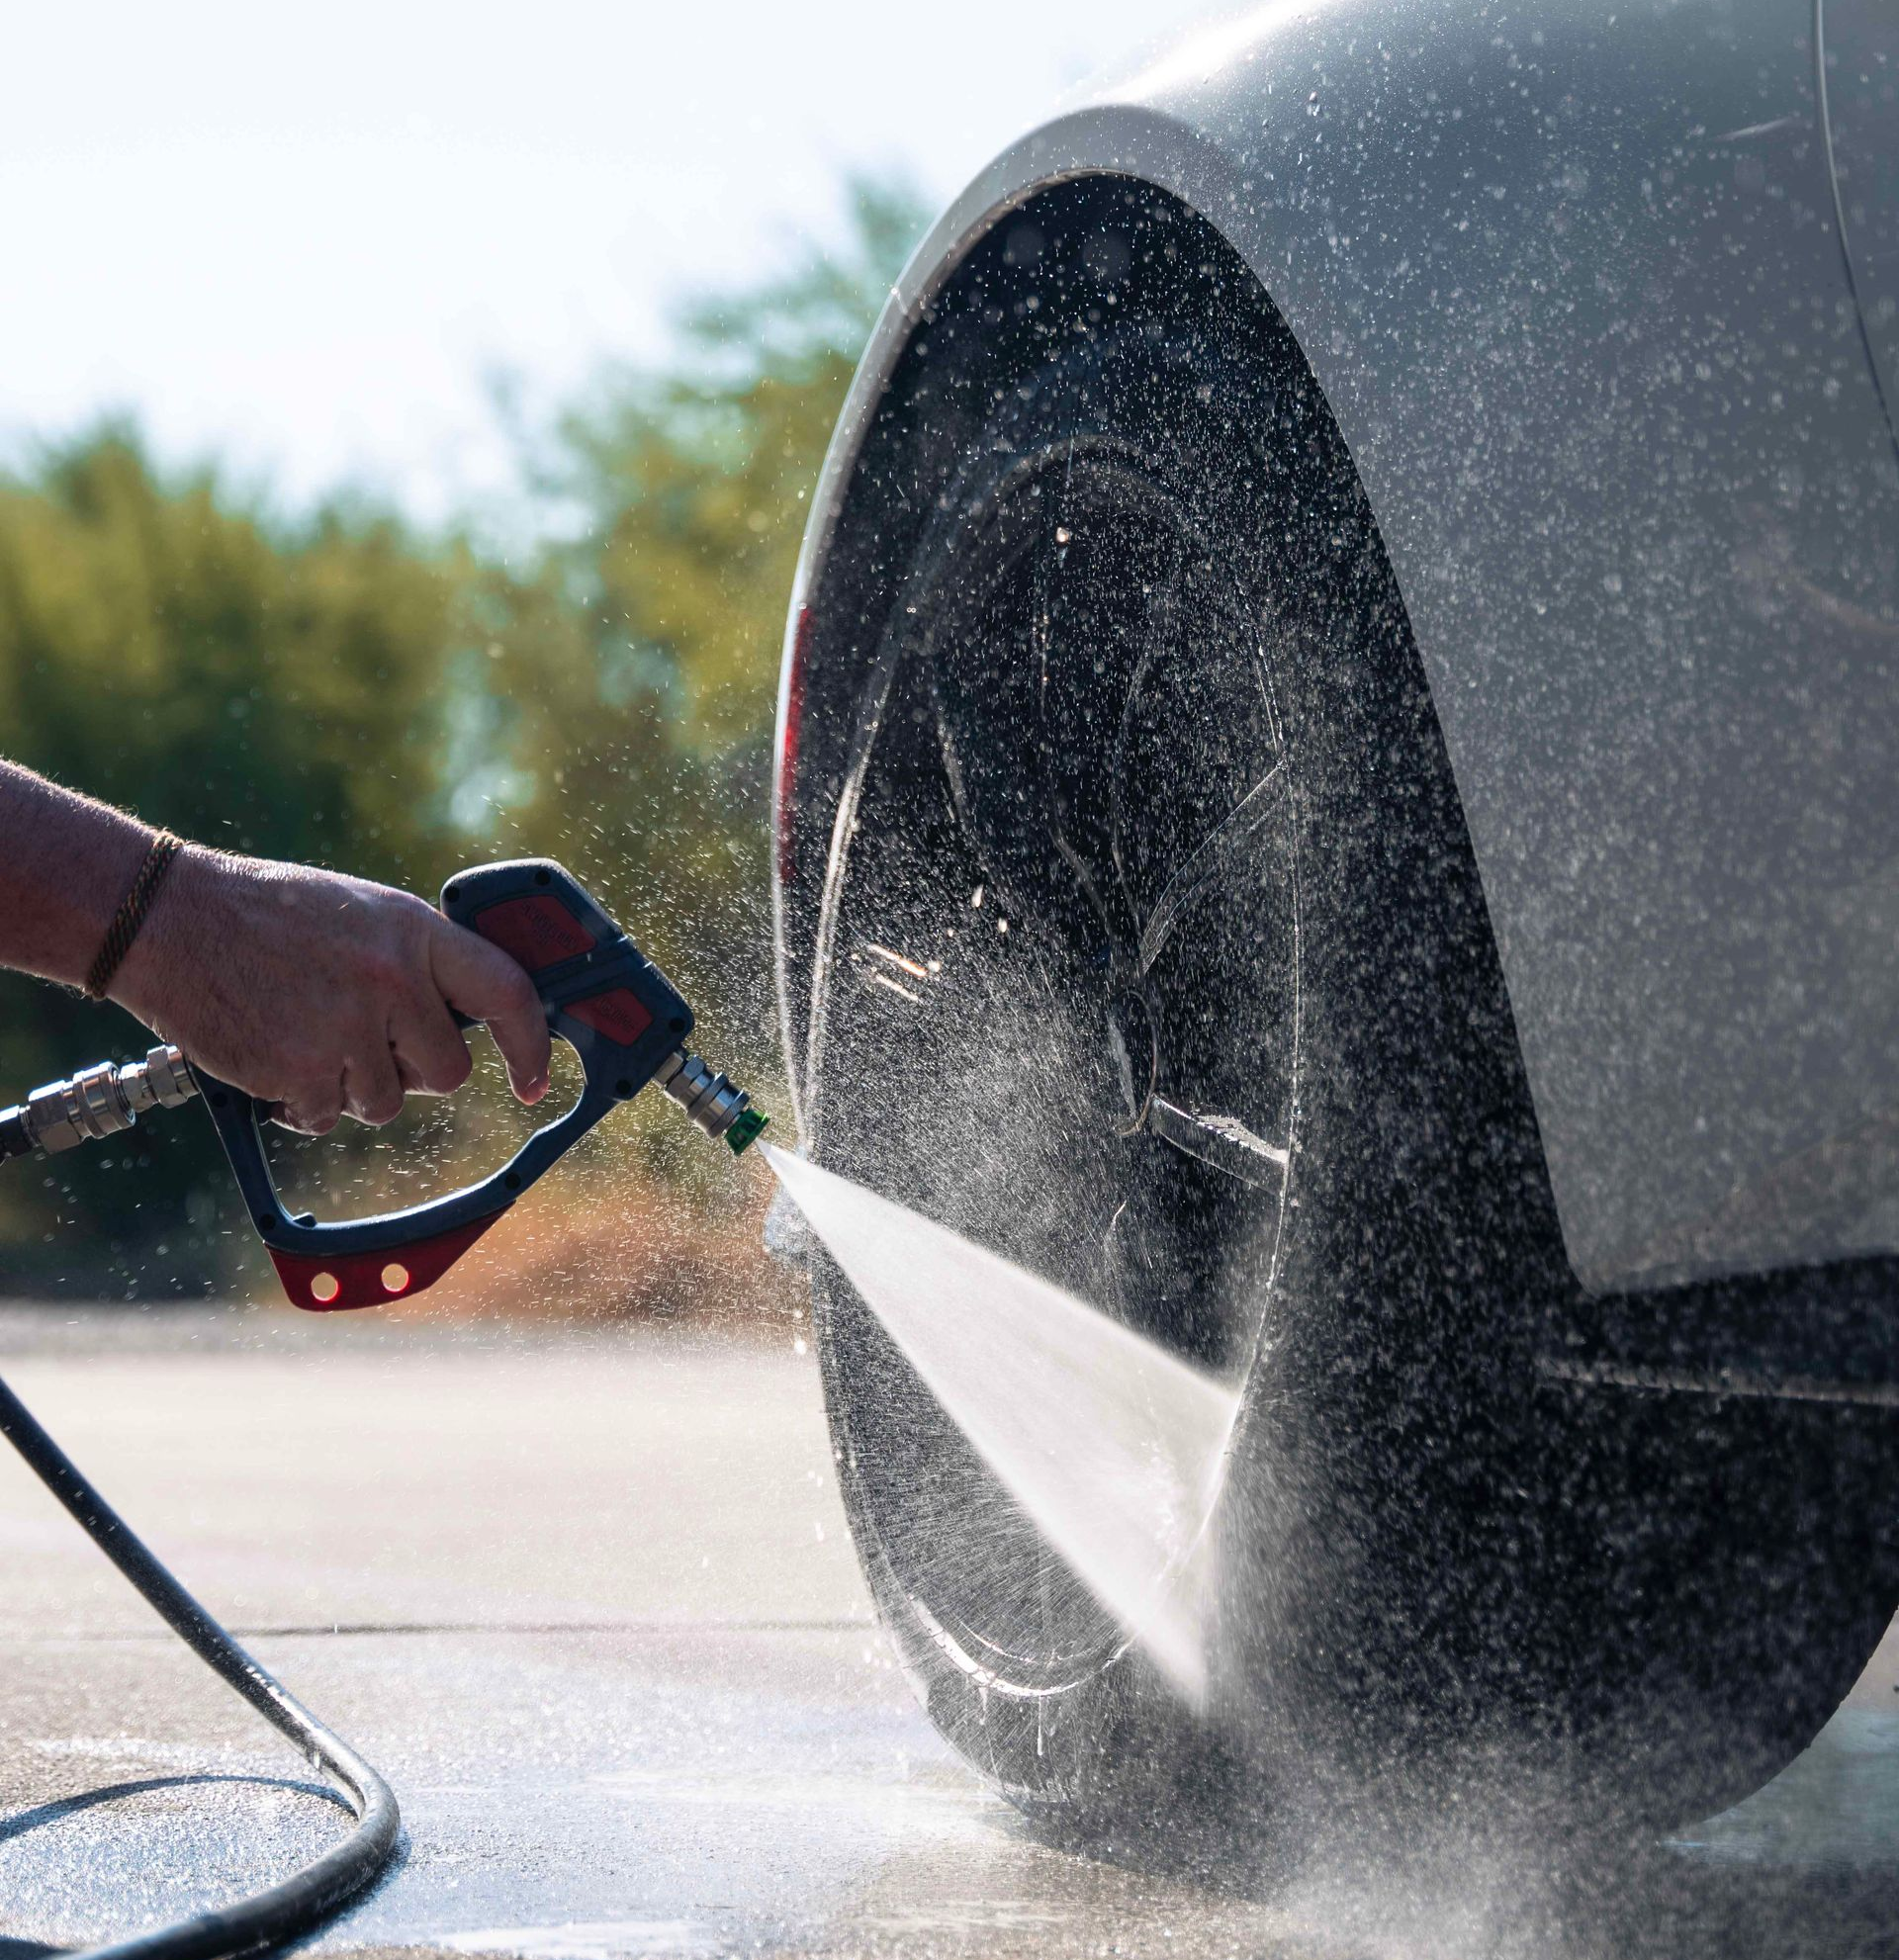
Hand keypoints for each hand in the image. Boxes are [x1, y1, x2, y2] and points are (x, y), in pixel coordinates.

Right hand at [111, 849, 552, 1133]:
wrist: (171, 920)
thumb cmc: (270, 915)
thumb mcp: (363, 913)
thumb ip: (417, 961)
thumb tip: (469, 1016)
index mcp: (415, 933)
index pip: (507, 993)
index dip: (530, 1046)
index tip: (534, 1080)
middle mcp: (391, 980)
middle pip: (447, 1071)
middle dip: (413, 1070)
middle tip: (364, 1039)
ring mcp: (347, 1028)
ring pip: (385, 1102)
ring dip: (350, 1085)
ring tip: (305, 1031)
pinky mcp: (301, 1072)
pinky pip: (329, 1116)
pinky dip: (303, 1102)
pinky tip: (276, 1053)